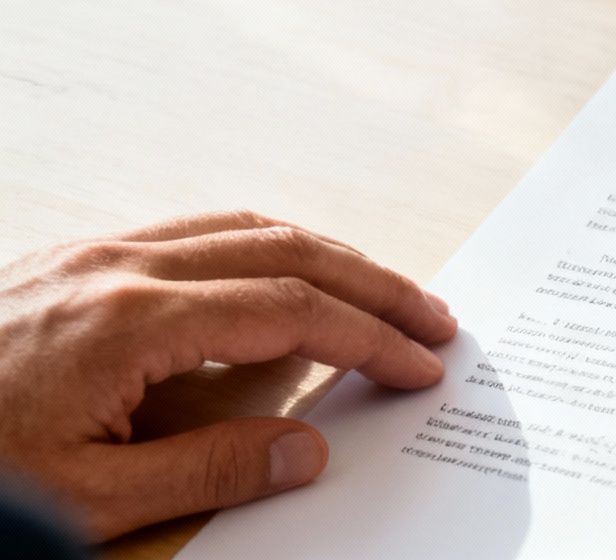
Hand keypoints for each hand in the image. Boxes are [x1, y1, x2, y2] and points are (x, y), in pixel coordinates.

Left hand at [0, 212, 457, 540]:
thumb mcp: (85, 501)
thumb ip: (208, 471)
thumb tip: (309, 450)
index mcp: (131, 320)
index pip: (289, 310)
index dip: (368, 337)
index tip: (420, 364)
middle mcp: (119, 265)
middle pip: (285, 248)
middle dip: (372, 283)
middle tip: (434, 319)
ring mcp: (93, 251)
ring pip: (243, 224)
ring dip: (325, 255)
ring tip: (378, 292)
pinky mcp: (71, 258)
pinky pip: (194, 229)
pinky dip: (263, 244)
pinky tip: (280, 275)